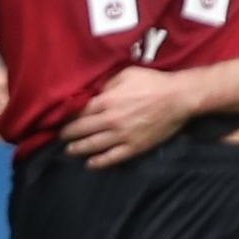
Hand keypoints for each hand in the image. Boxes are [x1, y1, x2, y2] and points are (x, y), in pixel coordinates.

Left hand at [62, 67, 199, 167]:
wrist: (178, 98)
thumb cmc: (153, 83)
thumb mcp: (127, 74)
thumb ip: (108, 84)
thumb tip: (95, 92)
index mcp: (107, 101)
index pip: (79, 112)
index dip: (67, 117)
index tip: (60, 119)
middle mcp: (111, 120)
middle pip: (81, 130)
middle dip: (67, 134)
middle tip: (60, 137)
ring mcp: (122, 136)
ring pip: (93, 146)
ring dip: (78, 149)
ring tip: (70, 151)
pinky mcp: (134, 147)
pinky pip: (112, 158)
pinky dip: (99, 162)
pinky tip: (90, 164)